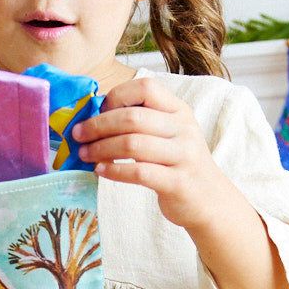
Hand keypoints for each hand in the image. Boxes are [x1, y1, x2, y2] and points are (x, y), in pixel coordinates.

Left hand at [72, 77, 230, 231]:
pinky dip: (114, 171)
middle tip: (78, 135)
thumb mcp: (169, 134)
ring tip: (85, 154)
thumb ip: (143, 121)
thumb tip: (94, 116)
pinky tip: (100, 170)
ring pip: (133, 144)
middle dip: (98, 125)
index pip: (146, 88)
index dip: (117, 96)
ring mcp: (183, 156)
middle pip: (133, 117)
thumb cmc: (178, 164)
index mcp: (179, 111)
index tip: (98, 111)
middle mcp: (183, 129)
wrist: (209, 200)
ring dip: (101, 149)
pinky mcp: (177, 183)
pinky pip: (139, 172)